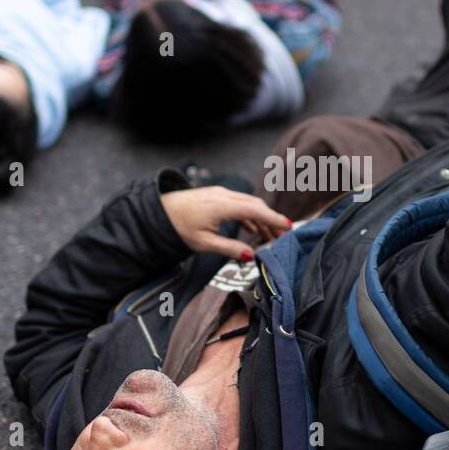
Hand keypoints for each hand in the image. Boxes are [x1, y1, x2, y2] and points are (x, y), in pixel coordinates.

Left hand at [161, 186, 292, 260]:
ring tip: (269, 237)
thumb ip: (229, 248)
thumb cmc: (179, 226)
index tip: (288, 227)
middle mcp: (224, 195)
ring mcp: (221, 193)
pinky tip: (252, 229)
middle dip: (271, 220)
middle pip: (256, 205)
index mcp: (222, 206)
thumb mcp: (204, 243)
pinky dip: (249, 215)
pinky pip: (239, 203)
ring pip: (248, 203)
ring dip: (261, 218)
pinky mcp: (217, 195)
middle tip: (283, 236)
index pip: (255, 210)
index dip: (273, 219)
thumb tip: (250, 256)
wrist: (159, 210)